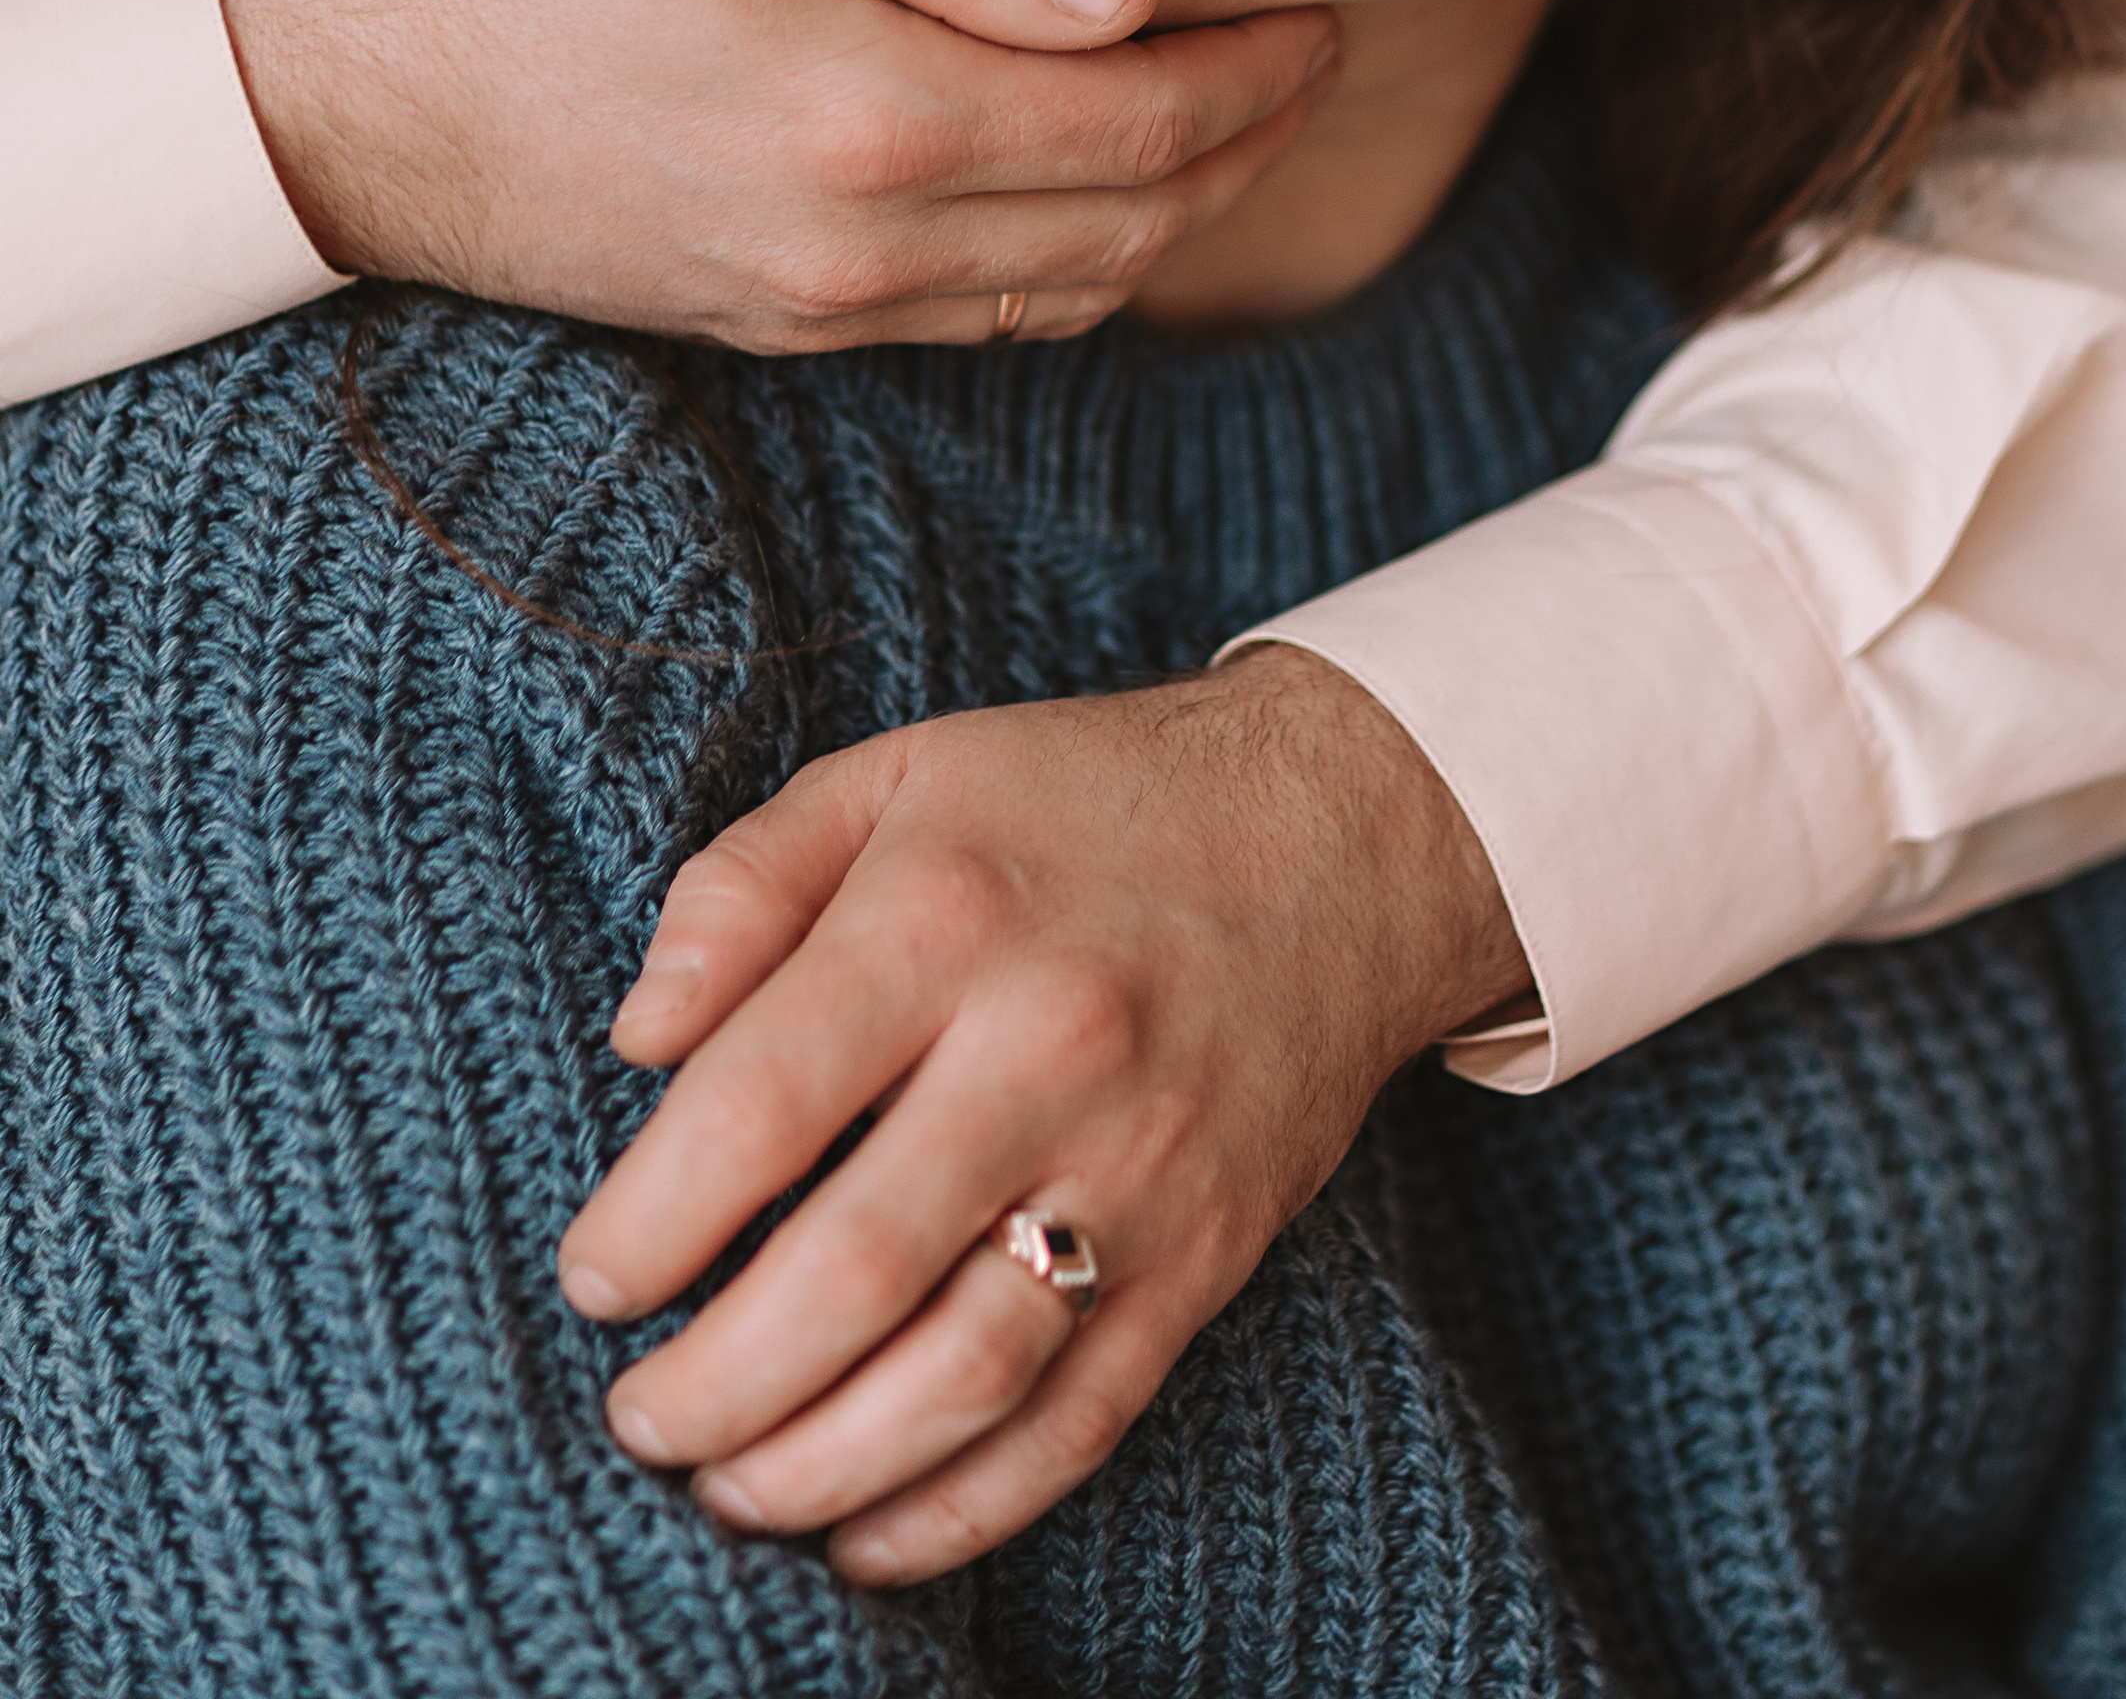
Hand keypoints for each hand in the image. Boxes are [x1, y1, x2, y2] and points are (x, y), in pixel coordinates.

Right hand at [211, 0, 1333, 344]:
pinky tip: (1100, 198)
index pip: (1144, 121)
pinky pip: (980, 324)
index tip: (1317, 5)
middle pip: (1135, 222)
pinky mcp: (772, 325)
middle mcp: (863, 244)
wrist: (334, 91)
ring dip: (1181, 215)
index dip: (1256, 70)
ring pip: (1072, 291)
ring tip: (1238, 120)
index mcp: (871, 115)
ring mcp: (817, 304)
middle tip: (1312, 56)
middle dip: (1249, 144)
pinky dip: (1079, 267)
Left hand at [555, 649, 1529, 1579]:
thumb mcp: (896, 774)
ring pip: (964, 1373)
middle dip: (712, 1383)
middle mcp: (1045, 1048)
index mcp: (944, 917)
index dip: (651, 1221)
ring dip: (820, 1467)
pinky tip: (865, 1537)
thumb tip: (635, 1038)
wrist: (1346, 830)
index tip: (593, 1283)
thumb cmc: (1081, 802)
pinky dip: (965, 1508)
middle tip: (637, 1420)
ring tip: (725, 1488)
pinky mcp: (1209, 1253)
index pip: (759, 1104)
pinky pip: (1081, 1419)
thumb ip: (742, 884)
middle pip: (850, 1269)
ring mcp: (1141, 1164)